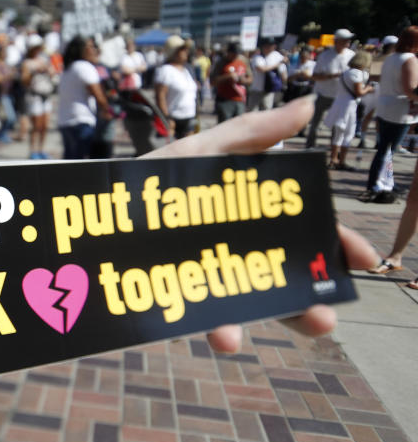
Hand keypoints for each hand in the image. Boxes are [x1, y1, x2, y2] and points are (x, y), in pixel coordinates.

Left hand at [143, 97, 377, 352]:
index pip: (296, 235)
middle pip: (279, 278)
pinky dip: (220, 330)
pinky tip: (228, 334)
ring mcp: (198, 279)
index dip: (330, 246)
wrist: (80, 210)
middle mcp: (225, 252)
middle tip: (329, 314)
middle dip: (309, 298)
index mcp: (241, 219)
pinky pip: (200, 321)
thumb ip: (251, 134)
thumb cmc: (146, 179)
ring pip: (248, 306)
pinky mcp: (169, 302)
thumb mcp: (200, 151)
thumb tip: (308, 106)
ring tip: (301, 328)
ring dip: (279, 319)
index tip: (361, 260)